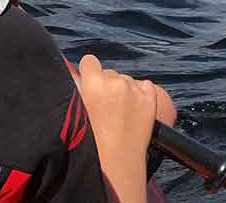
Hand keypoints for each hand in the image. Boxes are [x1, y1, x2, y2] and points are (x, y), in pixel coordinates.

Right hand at [78, 54, 164, 202]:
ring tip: (119, 115)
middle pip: (108, 72)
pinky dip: (141, 94)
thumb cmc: (90, 143)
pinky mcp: (150, 98)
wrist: (116, 163)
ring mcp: (134, 89)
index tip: (89, 83)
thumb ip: (76, 92)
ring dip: (123, 91)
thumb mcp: (74, 112)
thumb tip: (76, 79)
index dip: (88, 72)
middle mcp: (115, 82)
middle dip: (106, 85)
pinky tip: (134, 111)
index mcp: (92, 83)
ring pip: (126, 80)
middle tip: (104, 107)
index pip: (89, 61)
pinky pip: (145, 86)